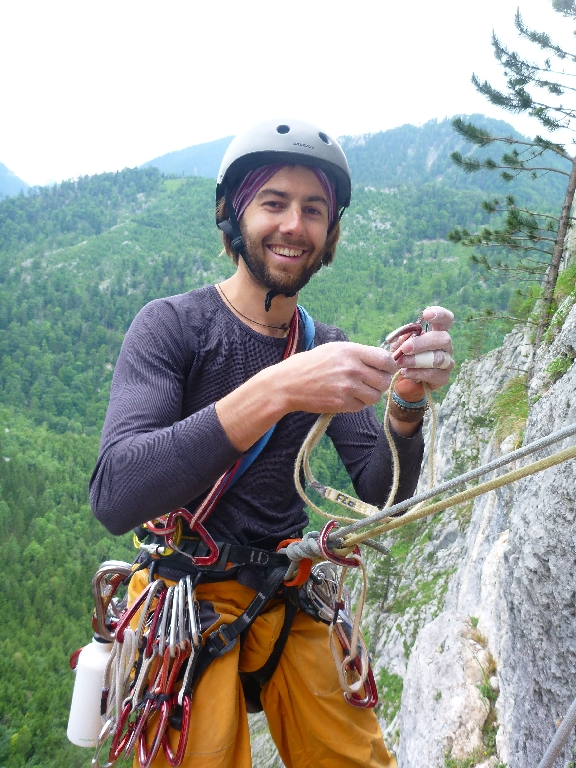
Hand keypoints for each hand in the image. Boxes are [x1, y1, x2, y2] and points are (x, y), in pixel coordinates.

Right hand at [278, 341, 397, 413]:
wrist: (288, 383)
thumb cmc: (311, 364)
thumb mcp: (334, 349)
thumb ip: (358, 354)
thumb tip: (382, 361)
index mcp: (351, 351)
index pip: (385, 360)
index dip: (389, 367)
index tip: (386, 370)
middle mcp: (352, 369)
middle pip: (384, 381)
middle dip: (379, 383)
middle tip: (370, 382)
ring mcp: (348, 388)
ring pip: (375, 396)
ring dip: (369, 395)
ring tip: (356, 391)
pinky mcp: (342, 404)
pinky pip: (361, 406)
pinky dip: (356, 404)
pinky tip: (344, 397)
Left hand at [390, 306, 453, 400]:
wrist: (402, 382)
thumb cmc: (403, 358)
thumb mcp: (399, 345)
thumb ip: (403, 338)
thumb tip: (408, 335)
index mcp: (436, 333)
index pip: (446, 319)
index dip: (439, 314)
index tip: (426, 314)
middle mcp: (445, 346)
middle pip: (443, 339)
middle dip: (422, 343)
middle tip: (405, 348)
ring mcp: (447, 362)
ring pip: (438, 358)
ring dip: (416, 360)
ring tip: (401, 363)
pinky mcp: (443, 377)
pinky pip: (433, 374)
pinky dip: (417, 373)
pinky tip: (405, 372)